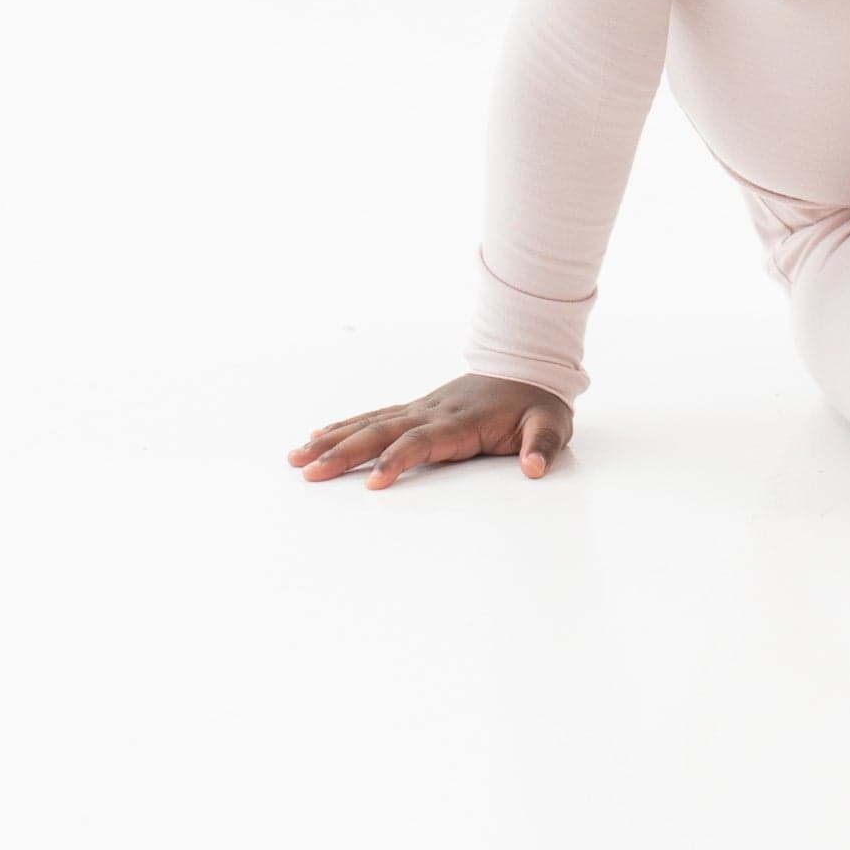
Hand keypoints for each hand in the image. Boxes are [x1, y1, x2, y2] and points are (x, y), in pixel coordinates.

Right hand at [288, 372, 573, 488]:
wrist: (528, 365)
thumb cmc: (537, 402)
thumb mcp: (552, 422)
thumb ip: (542, 444)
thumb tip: (533, 468)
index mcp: (463, 420)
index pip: (423, 442)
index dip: (399, 461)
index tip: (374, 483)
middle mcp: (433, 411)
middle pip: (382, 432)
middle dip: (346, 453)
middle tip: (310, 472)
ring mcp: (420, 408)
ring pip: (370, 423)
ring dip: (333, 440)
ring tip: (297, 458)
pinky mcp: (415, 410)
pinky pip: (374, 417)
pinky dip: (344, 426)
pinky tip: (316, 437)